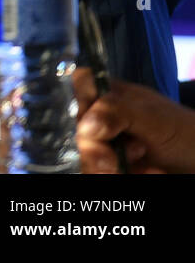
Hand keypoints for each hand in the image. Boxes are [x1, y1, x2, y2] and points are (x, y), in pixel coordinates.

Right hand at [72, 69, 194, 173]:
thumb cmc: (186, 132)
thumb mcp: (154, 118)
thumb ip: (118, 113)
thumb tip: (85, 127)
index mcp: (112, 97)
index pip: (82, 85)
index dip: (81, 99)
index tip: (91, 120)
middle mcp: (104, 119)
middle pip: (77, 128)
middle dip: (93, 149)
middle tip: (112, 160)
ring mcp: (108, 145)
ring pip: (85, 156)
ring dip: (107, 167)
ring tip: (137, 168)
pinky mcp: (113, 168)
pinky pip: (99, 173)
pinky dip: (119, 177)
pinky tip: (147, 174)